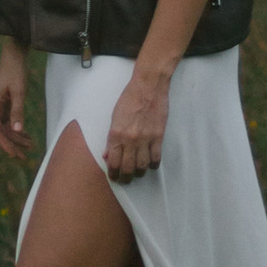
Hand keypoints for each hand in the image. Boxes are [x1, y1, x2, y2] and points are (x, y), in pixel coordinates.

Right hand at [0, 42, 30, 160]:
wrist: (14, 55)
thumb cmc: (15, 71)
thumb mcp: (18, 91)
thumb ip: (17, 111)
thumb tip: (17, 130)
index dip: (4, 143)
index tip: (14, 154)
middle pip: (1, 130)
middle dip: (12, 143)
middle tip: (24, 156)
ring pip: (6, 126)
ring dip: (16, 136)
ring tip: (30, 146)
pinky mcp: (5, 102)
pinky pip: (10, 119)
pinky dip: (17, 127)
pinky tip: (26, 134)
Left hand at [102, 66, 170, 181]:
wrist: (148, 86)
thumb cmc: (129, 98)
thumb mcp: (115, 116)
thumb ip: (112, 138)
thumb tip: (108, 155)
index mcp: (116, 134)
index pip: (113, 162)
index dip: (113, 173)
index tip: (114, 177)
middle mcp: (130, 139)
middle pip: (128, 168)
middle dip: (125, 177)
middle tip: (125, 179)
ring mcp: (145, 139)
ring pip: (142, 166)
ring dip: (139, 172)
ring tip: (138, 172)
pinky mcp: (158, 137)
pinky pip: (156, 158)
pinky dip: (153, 165)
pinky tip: (151, 164)